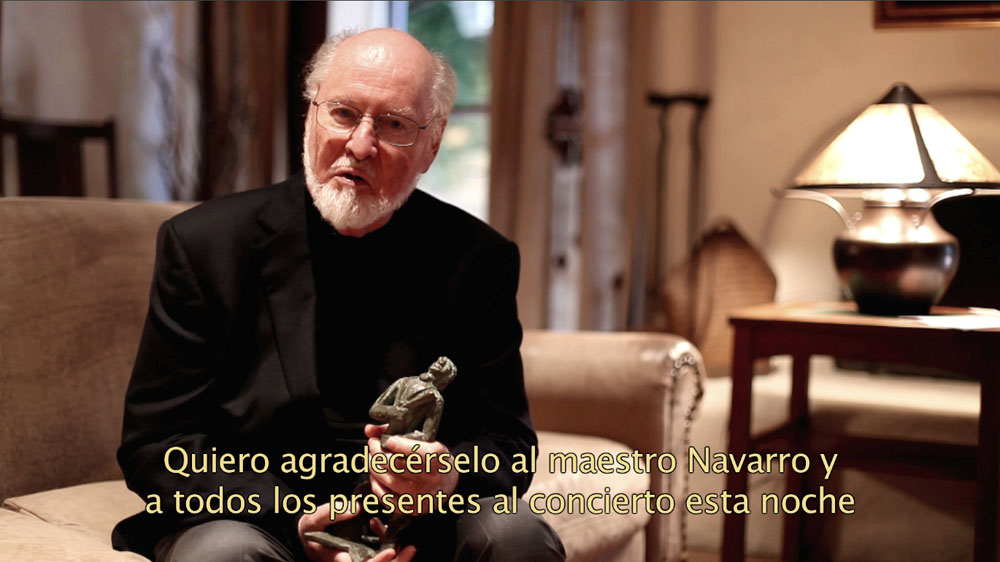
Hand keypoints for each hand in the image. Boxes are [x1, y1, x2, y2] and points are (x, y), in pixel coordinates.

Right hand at [298, 501, 416, 561]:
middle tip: (411, 549)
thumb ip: (331, 512)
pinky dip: (386, 545)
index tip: (390, 551)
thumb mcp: (313, 519)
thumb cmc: (310, 530)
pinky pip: (379, 557)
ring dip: (397, 558)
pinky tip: (381, 528)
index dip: (377, 561)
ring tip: (409, 546)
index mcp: (337, 558)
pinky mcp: (363, 557)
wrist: (308, 536)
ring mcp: (357, 561)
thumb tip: (355, 508)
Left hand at [365, 424, 458, 513]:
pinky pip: (386, 498)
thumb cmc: (434, 459)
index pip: (417, 452)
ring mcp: (421, 495)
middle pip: (396, 465)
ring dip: (374, 467)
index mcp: (437, 458)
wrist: (449, 484)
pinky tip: (376, 476)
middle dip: (378, 452)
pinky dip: (376, 485)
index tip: (388, 439)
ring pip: (388, 480)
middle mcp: (431, 478)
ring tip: (372, 459)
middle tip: (373, 444)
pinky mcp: (411, 507)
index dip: (399, 445)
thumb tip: (370, 430)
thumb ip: (398, 431)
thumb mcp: (426, 440)